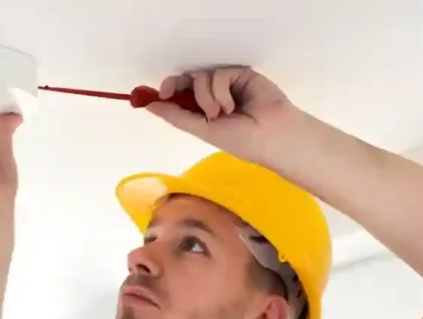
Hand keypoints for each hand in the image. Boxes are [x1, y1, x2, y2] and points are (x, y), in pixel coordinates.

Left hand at [146, 67, 298, 164]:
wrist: (272, 134)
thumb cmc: (242, 140)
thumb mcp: (204, 131)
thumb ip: (177, 116)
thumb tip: (151, 106)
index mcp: (203, 112)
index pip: (179, 97)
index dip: (165, 93)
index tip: (153, 95)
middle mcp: (212, 96)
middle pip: (186, 81)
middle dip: (175, 85)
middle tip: (168, 91)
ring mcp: (226, 84)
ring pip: (200, 78)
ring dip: (206, 97)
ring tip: (222, 113)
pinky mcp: (238, 74)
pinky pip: (217, 74)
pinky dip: (220, 90)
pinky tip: (231, 104)